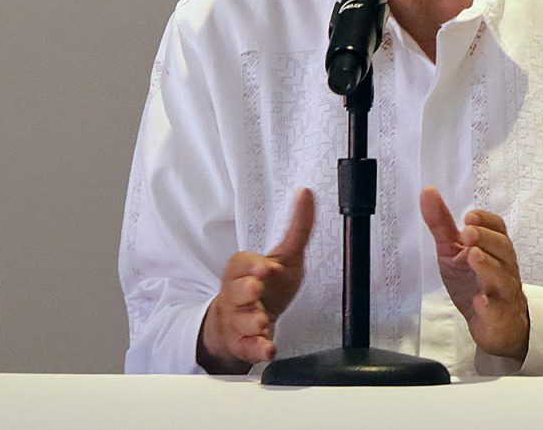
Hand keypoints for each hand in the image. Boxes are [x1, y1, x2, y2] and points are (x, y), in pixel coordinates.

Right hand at [197, 188, 314, 373]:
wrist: (244, 323)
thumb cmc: (266, 287)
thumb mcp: (283, 256)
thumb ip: (297, 227)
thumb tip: (307, 193)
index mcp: (242, 271)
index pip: (240, 264)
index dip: (252, 265)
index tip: (265, 267)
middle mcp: (237, 295)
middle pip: (235, 291)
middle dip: (246, 290)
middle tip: (257, 288)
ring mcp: (238, 320)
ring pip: (241, 320)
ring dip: (252, 320)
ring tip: (263, 320)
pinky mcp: (244, 343)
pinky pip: (248, 348)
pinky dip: (257, 349)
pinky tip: (267, 348)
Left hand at [419, 186, 529, 361]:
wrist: (495, 325)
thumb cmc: (474, 282)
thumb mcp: (453, 250)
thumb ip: (442, 223)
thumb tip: (428, 192)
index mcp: (493, 249)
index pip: (498, 229)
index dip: (486, 220)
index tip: (469, 216)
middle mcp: (502, 268)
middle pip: (503, 249)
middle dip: (486, 239)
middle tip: (467, 233)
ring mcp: (502, 292)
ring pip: (503, 277)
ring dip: (488, 266)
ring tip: (472, 256)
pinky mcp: (498, 316)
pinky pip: (497, 310)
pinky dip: (489, 305)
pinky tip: (479, 300)